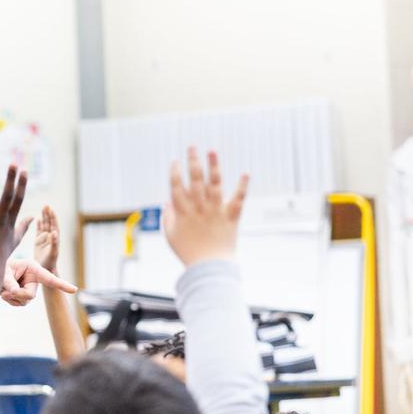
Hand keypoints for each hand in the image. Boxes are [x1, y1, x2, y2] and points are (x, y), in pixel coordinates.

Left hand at [0, 166, 29, 273]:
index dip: (21, 184)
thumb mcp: (16, 239)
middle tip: (13, 164)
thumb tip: (32, 217)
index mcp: (10, 219)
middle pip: (8, 194)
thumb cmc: (2, 253)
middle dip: (11, 178)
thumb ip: (24, 226)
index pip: (18, 199)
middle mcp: (1, 217)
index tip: (24, 171)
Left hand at [1, 257, 76, 305]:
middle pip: (31, 295)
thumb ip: (9, 282)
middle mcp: (34, 277)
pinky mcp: (25, 294)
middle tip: (5, 292)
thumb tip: (15, 292)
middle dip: (17, 295)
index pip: (49, 278)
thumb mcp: (2, 272)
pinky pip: (20, 304)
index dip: (62, 285)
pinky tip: (5, 293)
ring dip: (12, 298)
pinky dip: (10, 301)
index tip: (74, 290)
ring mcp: (30, 286)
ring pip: (25, 301)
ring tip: (3, 290)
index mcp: (32, 267)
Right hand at [33, 204, 59, 272]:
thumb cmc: (49, 264)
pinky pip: (39, 231)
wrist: (44, 271)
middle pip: (49, 223)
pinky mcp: (38, 242)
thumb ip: (55, 243)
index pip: (54, 226)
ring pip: (44, 225)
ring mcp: (44, 240)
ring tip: (43, 208)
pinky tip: (37, 218)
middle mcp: (50, 238)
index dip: (53, 218)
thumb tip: (55, 232)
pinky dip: (38, 224)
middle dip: (48, 214)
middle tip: (47, 205)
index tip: (51, 209)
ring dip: (44, 217)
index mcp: (54, 240)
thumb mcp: (52, 253)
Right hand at [163, 148, 247, 266]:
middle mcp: (198, 208)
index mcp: (183, 212)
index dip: (175, 172)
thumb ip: (168, 217)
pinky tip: (245, 173)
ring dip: (213, 166)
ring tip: (212, 150)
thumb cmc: (188, 252)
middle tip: (192, 146)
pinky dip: (242, 186)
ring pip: (214, 184)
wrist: (209, 267)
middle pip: (194, 180)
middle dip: (192, 161)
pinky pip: (237, 199)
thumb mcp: (171, 235)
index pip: (176, 187)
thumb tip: (167, 202)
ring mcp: (215, 211)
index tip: (175, 160)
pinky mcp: (231, 217)